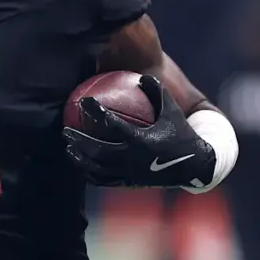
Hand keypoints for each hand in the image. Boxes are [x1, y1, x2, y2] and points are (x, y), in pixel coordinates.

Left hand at [63, 75, 215, 188]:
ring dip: (80, 158)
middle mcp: (133, 159)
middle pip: (98, 150)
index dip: (95, 112)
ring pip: (98, 168)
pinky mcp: (129, 183)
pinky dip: (90, 172)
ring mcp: (130, 173)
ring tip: (69, 148)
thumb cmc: (181, 133)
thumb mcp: (172, 110)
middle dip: (79, 140)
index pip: (112, 124)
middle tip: (66, 130)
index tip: (83, 101)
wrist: (194, 166)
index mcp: (142, 140)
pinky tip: (82, 164)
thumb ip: (157, 91)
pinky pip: (104, 180)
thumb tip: (140, 75)